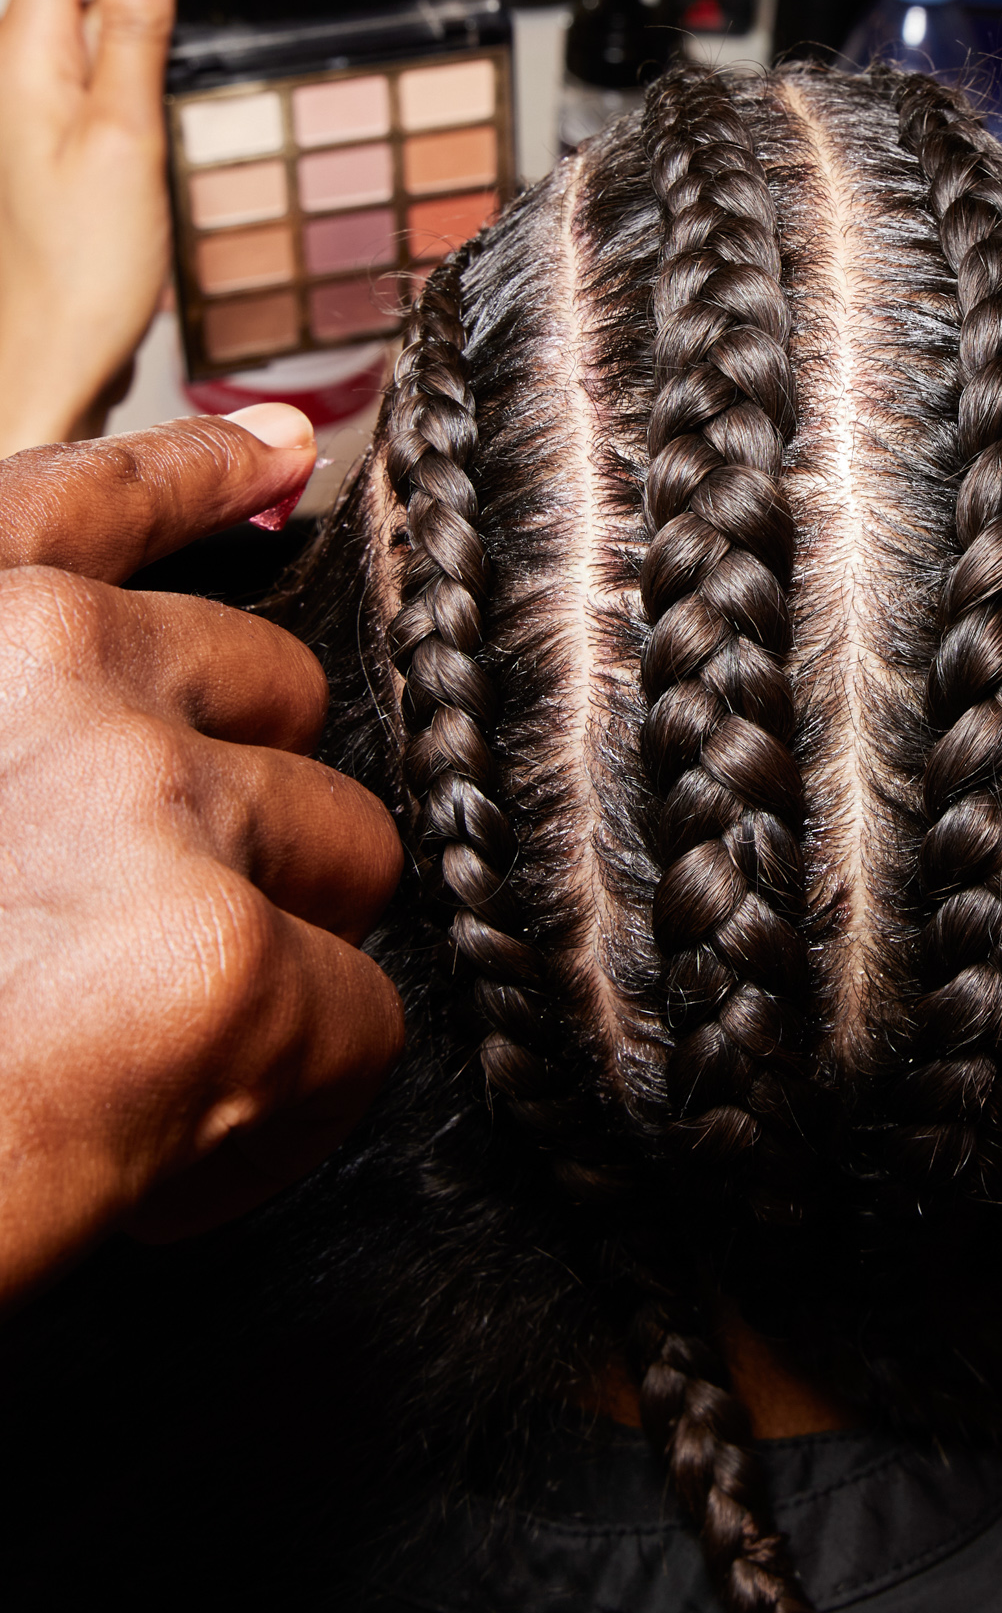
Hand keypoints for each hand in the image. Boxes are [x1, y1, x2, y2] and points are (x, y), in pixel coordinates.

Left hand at [0, 0, 172, 456]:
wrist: (44, 357)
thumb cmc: (80, 268)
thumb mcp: (125, 138)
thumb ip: (133, 30)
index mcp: (22, 46)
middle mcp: (18, 57)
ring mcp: (34, 92)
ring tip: (200, 6)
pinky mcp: (57, 127)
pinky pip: (95, 52)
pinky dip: (135, 40)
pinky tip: (170, 68)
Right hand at [0, 408, 403, 1305]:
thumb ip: (15, 711)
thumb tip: (205, 575)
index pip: (84, 501)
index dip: (191, 472)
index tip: (277, 453)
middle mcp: (51, 671)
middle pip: (277, 692)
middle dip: (243, 817)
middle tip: (123, 946)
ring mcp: (151, 797)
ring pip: (344, 848)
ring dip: (273, 956)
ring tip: (128, 1053)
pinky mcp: (230, 955)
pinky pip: (356, 1022)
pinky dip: (281, 1112)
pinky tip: (159, 1159)